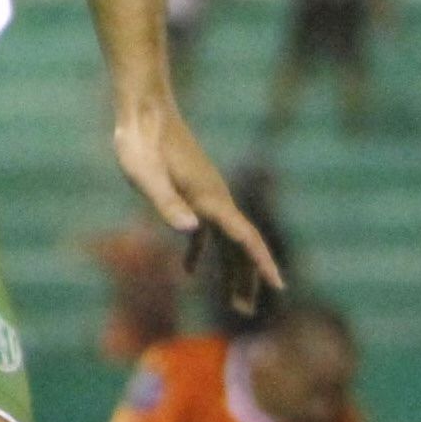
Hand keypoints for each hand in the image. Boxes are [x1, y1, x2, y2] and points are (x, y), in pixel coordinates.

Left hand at [114, 101, 285, 308]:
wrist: (142, 108)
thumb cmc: (140, 141)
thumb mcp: (145, 175)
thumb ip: (166, 202)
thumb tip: (192, 231)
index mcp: (208, 198)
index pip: (244, 236)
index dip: (262, 262)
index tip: (280, 287)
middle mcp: (214, 198)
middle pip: (240, 245)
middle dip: (247, 279)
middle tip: (247, 313)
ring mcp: (204, 194)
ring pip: (226, 240)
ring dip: (231, 271)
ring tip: (236, 303)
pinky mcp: (189, 191)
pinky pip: (204, 229)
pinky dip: (201, 252)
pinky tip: (190, 272)